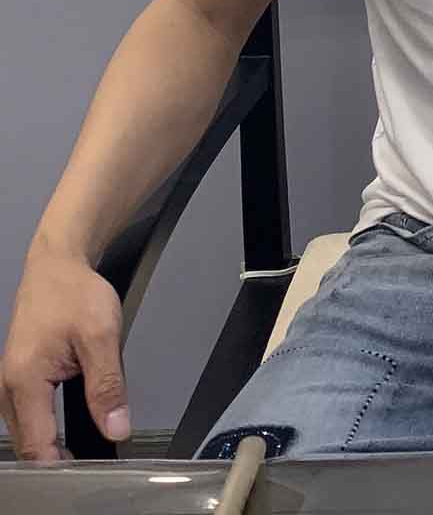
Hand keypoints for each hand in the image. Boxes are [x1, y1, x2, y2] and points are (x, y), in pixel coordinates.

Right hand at [0, 244, 129, 460]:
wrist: (57, 264)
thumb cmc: (75, 292)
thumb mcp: (101, 335)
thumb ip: (107, 385)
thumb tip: (116, 427)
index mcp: (23, 381)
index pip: (37, 446)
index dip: (63, 466)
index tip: (90, 474)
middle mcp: (8, 387)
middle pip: (29, 444)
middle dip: (58, 460)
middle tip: (93, 465)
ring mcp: (10, 383)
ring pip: (28, 431)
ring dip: (52, 445)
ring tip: (86, 452)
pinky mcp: (18, 378)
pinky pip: (30, 415)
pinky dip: (48, 427)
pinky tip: (70, 430)